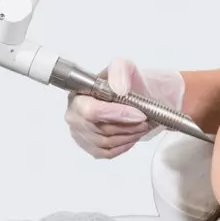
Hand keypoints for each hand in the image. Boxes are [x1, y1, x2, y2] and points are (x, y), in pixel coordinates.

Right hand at [66, 59, 184, 158]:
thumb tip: (119, 89)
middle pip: (100, 130)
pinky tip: (132, 136)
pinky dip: (123, 146)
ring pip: (105, 142)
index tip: (139, 114)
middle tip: (145, 119)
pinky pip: (106, 153)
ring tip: (142, 126)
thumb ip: (120, 71)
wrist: (136, 96)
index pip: (90, 111)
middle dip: (127, 126)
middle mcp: (74, 114)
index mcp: (78, 94)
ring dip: (129, 136)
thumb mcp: (125, 67)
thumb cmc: (128, 83)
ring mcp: (80, 133)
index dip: (117, 115)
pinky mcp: (90, 146)